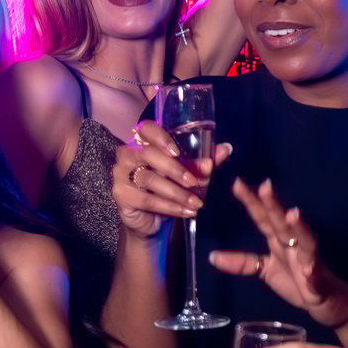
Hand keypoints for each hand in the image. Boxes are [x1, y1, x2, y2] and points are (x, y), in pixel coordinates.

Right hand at [110, 121, 231, 237]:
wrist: (148, 219)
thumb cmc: (167, 188)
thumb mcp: (187, 173)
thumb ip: (204, 161)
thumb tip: (226, 149)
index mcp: (143, 142)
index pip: (146, 129)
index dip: (160, 137)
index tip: (177, 151)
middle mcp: (128, 154)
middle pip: (149, 154)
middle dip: (176, 169)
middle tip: (195, 182)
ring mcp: (121, 174)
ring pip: (150, 179)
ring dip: (177, 192)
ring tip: (197, 203)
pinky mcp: (121, 195)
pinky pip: (147, 200)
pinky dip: (170, 207)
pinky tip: (186, 212)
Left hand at [209, 179, 347, 327]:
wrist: (328, 302)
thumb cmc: (297, 281)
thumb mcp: (265, 270)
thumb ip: (242, 262)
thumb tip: (212, 256)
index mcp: (279, 241)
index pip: (263, 218)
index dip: (251, 202)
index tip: (237, 184)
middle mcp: (294, 246)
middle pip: (283, 223)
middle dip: (274, 205)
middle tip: (265, 186)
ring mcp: (308, 262)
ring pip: (306, 242)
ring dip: (300, 228)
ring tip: (293, 215)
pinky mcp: (318, 282)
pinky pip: (315, 277)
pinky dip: (312, 273)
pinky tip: (308, 270)